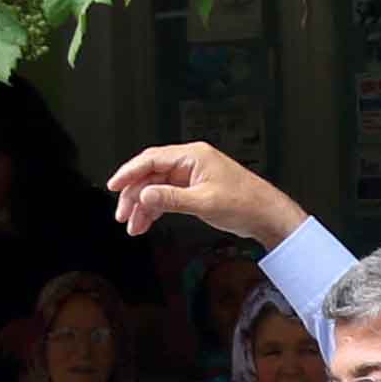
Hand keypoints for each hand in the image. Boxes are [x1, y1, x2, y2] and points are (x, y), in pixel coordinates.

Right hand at [104, 140, 299, 251]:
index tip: (114, 185)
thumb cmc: (244, 203)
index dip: (129, 172)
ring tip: (133, 226)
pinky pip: (167, 196)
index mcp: (193, 156)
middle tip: (122, 214)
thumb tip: (144, 196)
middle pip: (151, 174)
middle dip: (134, 194)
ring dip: (143, 206)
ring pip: (157, 187)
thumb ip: (171, 199)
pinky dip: (156, 209)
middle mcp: (190, 162)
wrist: (266, 214)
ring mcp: (192, 176)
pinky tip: (146, 223)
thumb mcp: (204, 202)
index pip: (152, 159)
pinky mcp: (194, 189)